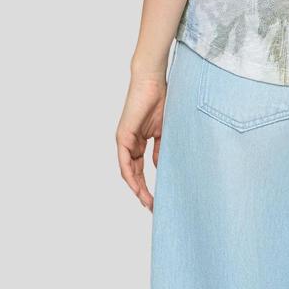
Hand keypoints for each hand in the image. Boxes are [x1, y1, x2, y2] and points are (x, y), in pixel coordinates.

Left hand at [115, 70, 166, 210]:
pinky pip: (125, 162)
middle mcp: (129, 143)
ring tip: (148, 202)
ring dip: (137, 188)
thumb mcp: (165, 131)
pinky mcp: (123, 136)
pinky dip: (131, 176)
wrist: (153, 80)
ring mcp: (125, 141)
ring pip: (128, 172)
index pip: (141, 169)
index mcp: (139, 142)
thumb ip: (161, 149)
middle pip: (134, 174)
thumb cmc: (161, 100)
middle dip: (143, 192)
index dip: (148, 185)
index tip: (158, 199)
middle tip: (154, 207)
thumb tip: (160, 168)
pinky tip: (137, 187)